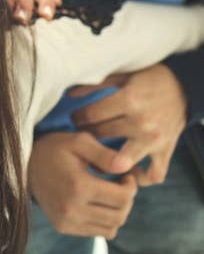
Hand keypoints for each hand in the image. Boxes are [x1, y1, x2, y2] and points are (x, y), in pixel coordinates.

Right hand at [28, 131, 136, 238]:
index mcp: (78, 186)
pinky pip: (98, 232)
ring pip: (112, 228)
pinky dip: (104, 221)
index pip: (122, 197)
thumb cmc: (55, 148)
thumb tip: (127, 166)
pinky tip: (97, 203)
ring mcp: (66, 221)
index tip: (126, 174)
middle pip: (120, 215)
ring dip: (117, 211)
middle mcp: (72, 208)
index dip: (131, 186)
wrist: (25, 164)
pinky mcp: (63, 227)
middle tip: (121, 183)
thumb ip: (104, 154)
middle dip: (127, 199)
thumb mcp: (79, 142)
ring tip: (110, 193)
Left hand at [70, 63, 186, 184]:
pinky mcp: (166, 151)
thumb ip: (95, 84)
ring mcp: (154, 140)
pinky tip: (128, 172)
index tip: (74, 119)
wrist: (185, 87)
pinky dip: (141, 178)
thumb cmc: (149, 79)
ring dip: (107, 160)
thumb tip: (69, 96)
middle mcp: (141, 122)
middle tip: (82, 133)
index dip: (77, 118)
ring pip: (123, 161)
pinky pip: (154, 175)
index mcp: (128, 100)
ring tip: (98, 156)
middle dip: (87, 134)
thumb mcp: (122, 75)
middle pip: (102, 135)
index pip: (91, 115)